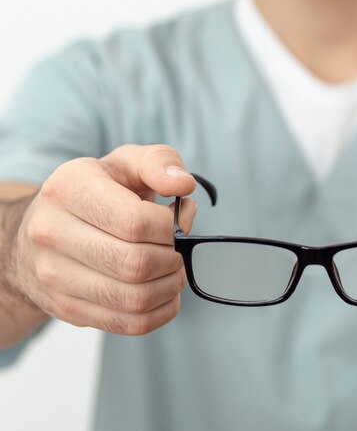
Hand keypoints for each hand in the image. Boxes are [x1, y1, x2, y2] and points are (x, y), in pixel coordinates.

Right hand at [8, 144, 196, 335]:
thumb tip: (184, 184)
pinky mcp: (66, 307)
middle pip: (135, 263)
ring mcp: (54, 275)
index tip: (180, 220)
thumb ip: (160, 163)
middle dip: (173, 258)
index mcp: (69, 188)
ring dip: (169, 286)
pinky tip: (164, 291)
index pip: (136, 222)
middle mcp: (52, 232)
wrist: (43, 227)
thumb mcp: (126, 162)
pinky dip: (159, 312)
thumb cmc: (97, 191)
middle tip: (179, 248)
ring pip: (133, 298)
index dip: (171, 227)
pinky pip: (127, 323)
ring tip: (174, 268)